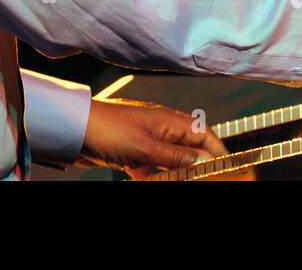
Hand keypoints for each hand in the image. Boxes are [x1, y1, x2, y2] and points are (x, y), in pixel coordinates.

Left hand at [77, 97, 227, 179]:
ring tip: (188, 180)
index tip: (228, 167)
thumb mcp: (146, 148)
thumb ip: (176, 156)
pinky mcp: (132, 152)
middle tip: (209, 178)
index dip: (217, 150)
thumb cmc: (108, 130)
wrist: (72, 129)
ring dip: (180, 171)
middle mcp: (161, 128)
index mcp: (168, 121)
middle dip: (201, 163)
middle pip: (190, 147)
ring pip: (172, 158)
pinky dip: (159, 174)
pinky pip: (154, 165)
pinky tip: (158, 180)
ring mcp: (146, 140)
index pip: (203, 133)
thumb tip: (204, 161)